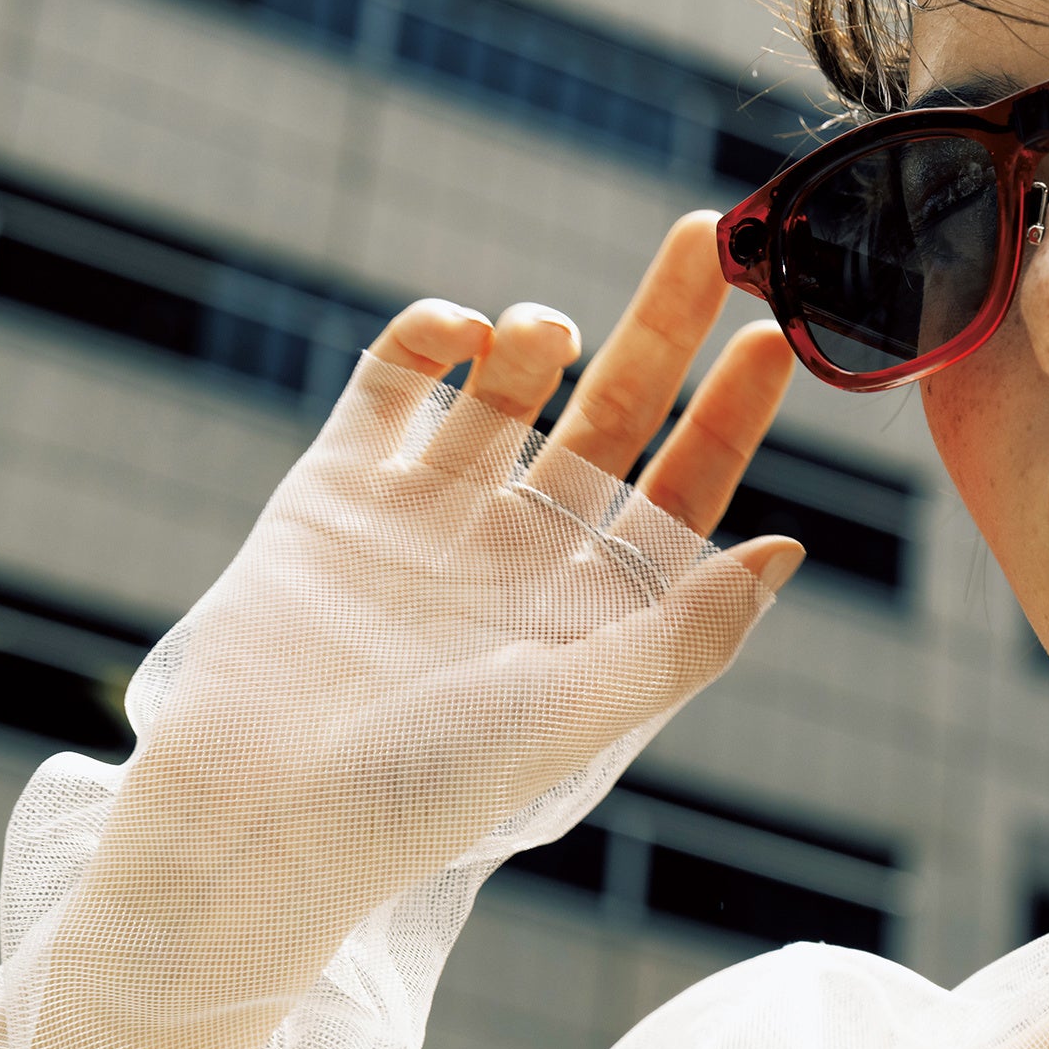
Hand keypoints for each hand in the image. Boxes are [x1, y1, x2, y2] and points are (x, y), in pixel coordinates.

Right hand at [104, 210, 802, 962]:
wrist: (260, 813)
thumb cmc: (432, 784)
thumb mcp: (584, 707)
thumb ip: (687, 632)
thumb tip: (788, 549)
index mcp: (597, 602)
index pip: (689, 483)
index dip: (733, 411)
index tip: (773, 335)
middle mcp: (524, 546)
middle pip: (613, 410)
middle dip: (660, 325)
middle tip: (699, 235)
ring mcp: (432, 510)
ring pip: (506, 388)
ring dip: (537, 337)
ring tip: (547, 333)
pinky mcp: (340, 488)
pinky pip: (393, 385)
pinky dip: (430, 339)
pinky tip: (462, 333)